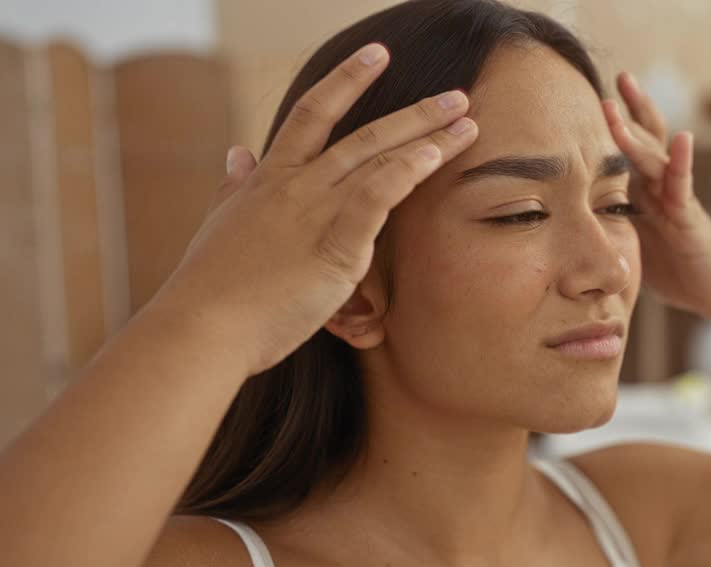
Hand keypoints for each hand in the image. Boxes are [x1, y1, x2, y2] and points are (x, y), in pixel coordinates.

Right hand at [144, 43, 478, 375]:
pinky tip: (432, 156)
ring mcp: (316, 213)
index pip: (312, 112)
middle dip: (416, 114)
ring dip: (428, 139)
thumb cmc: (212, 286)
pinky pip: (375, 199)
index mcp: (270, 178)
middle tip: (457, 96)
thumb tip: (237, 153)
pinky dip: (404, 173)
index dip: (347, 80)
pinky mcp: (335, 248)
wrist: (204, 326)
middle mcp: (297, 186)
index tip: (378, 55)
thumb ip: (234, 186)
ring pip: (378, 160)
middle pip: (364, 134)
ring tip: (465, 122)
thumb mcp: (220, 222)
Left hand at [603, 72, 710, 323]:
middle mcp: (663, 188)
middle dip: (632, 109)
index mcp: (647, 192)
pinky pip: (683, 186)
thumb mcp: (635, 246)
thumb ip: (612, 229)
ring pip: (656, 157)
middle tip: (620, 76)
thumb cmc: (679, 270)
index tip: (596, 97)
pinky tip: (683, 138)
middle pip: (647, 139)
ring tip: (624, 99)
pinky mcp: (690, 218)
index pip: (632, 150)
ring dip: (638, 129)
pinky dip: (681, 162)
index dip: (617, 124)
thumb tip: (572, 229)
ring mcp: (678, 199)